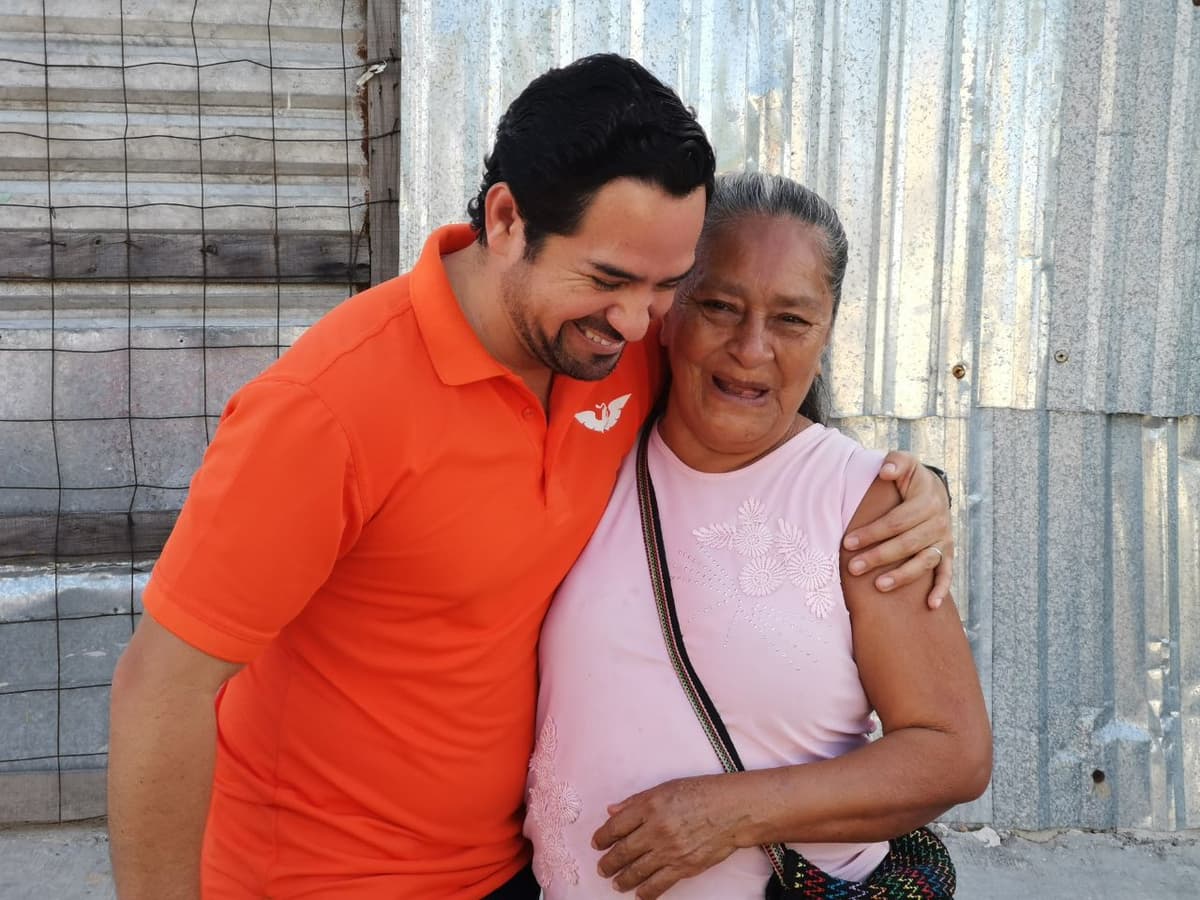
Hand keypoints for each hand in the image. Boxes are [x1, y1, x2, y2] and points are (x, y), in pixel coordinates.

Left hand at [592, 775, 744, 897]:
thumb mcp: (666, 788)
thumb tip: (612, 810)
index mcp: (649, 806)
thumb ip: (636, 801)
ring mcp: (669, 850)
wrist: (733, 810)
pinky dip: (645, 892)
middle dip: (608, 863)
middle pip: (623, 851)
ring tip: (616, 883)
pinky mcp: (683, 867)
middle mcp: (656, 829)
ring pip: (636, 871)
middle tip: (602, 868)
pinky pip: (658, 885)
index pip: (616, 826)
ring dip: (622, 880)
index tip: (597, 843)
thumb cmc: (702, 793)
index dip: (602, 837)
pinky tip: (639, 894)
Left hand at [842, 452, 952, 608]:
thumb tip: (885, 470)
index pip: (896, 521)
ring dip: (903, 575)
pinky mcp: (948, 553)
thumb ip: (895, 462)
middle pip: (907, 543)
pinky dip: (941, 589)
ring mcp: (944, 540)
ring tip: (880, 586)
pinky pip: (947, 573)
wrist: (933, 489)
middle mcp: (939, 522)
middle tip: (853, 567)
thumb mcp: (904, 463)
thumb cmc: (909, 478)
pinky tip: (930, 605)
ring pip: (925, 561)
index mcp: (927, 501)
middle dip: (879, 556)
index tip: (847, 542)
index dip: (872, 532)